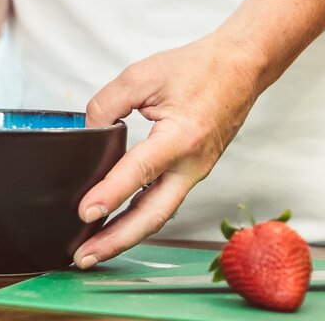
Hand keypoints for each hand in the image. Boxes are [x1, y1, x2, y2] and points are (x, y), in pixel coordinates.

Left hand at [72, 32, 268, 265]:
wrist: (240, 68)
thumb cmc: (198, 68)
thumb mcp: (141, 76)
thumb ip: (107, 104)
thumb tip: (88, 132)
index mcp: (181, 137)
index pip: (138, 172)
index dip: (110, 194)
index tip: (84, 212)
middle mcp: (192, 163)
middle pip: (153, 214)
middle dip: (116, 239)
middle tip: (85, 255)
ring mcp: (196, 172)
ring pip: (159, 213)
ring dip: (126, 234)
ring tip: (95, 248)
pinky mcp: (194, 172)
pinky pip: (165, 201)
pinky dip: (140, 217)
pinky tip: (119, 224)